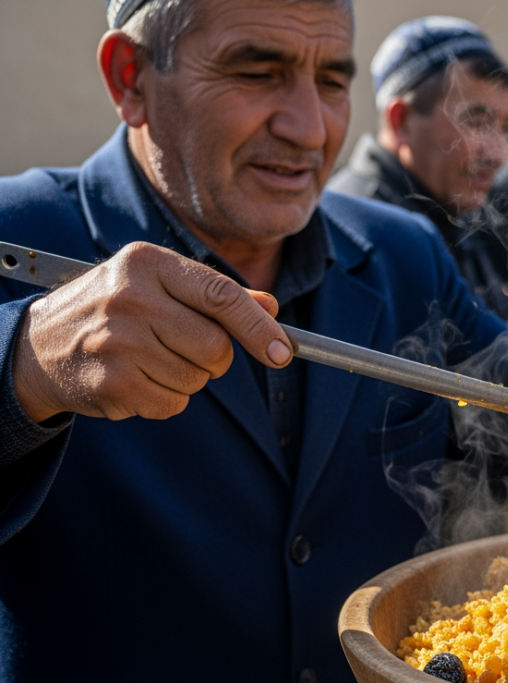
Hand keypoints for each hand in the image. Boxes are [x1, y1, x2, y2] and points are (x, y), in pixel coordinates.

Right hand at [13, 242, 291, 422]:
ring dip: (187, 379)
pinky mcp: (111, 382)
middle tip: (184, 349)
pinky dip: (165, 399)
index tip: (282, 352)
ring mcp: (117, 341)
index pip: (222, 296)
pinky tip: (135, 380)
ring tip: (149, 360)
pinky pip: (173, 403)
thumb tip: (271, 308)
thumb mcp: (156, 283)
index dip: (259, 328)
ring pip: (197, 379)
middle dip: (214, 358)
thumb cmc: (110, 309)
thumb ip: (215, 294)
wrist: (36, 346)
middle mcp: (131, 298)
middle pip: (216, 346)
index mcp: (147, 264)